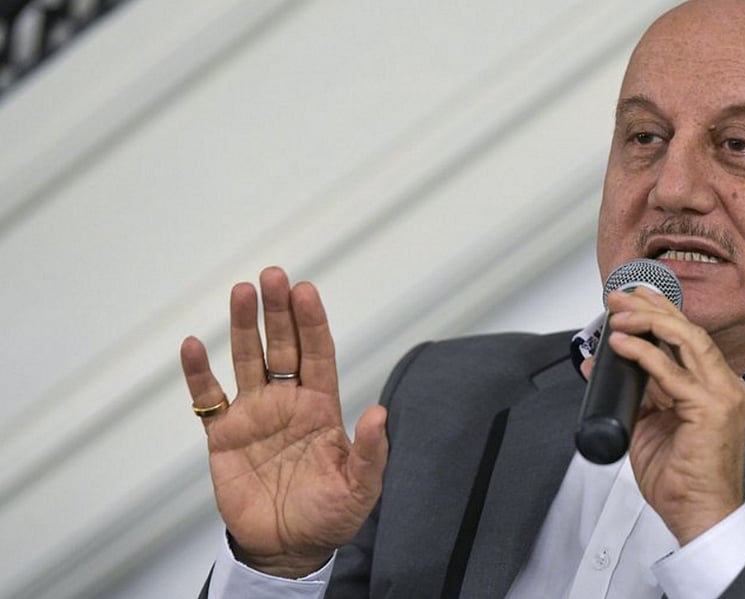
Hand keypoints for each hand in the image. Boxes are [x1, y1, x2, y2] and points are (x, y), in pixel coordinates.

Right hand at [179, 267, 388, 577]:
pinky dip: (198, 374)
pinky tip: (194, 346)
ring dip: (243, 326)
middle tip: (272, 275)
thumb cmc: (329, 516)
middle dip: (278, 311)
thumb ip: (371, 451)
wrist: (287, 548)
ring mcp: (254, 415)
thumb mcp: (360, 487)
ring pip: (247, 360)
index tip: (306, 291)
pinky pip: (208, 398)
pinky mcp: (224, 436)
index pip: (318, 354)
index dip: (312, 323)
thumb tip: (379, 414)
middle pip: (282, 346)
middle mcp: (288, 402)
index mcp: (322, 408)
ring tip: (241, 292)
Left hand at [586, 287, 744, 544]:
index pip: (689, 340)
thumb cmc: (681, 481)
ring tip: (619, 312)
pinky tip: (621, 344)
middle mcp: (726, 387)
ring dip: (649, 321)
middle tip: (620, 295)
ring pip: (687, 340)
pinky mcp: (712, 409)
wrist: (699, 516)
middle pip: (690, 331)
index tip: (632, 301)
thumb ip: (634, 395)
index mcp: (716, 389)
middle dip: (653, 307)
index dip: (660, 315)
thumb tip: (600, 366)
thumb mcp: (649, 427)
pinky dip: (644, 353)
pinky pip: (672, 372)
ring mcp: (723, 396)